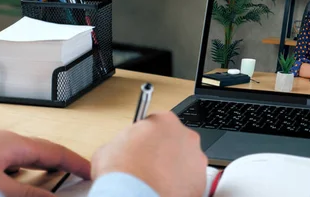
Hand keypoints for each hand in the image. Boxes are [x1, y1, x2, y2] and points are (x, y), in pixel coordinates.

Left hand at [0, 127, 90, 196]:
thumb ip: (27, 194)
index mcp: (14, 144)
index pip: (55, 152)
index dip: (76, 162)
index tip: (91, 171)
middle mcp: (4, 143)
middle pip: (41, 153)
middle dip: (60, 166)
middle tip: (75, 177)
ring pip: (22, 160)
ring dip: (38, 171)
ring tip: (48, 183)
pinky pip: (6, 164)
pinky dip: (17, 175)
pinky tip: (12, 183)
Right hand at [91, 111, 206, 196]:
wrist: (134, 196)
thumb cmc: (122, 173)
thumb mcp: (108, 148)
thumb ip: (122, 141)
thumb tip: (121, 149)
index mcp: (164, 120)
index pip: (157, 124)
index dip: (147, 137)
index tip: (142, 147)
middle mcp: (185, 135)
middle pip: (175, 140)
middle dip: (164, 151)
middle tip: (149, 165)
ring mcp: (197, 157)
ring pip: (185, 160)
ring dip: (174, 167)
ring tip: (157, 180)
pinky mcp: (201, 180)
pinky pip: (191, 179)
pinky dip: (181, 184)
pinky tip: (166, 189)